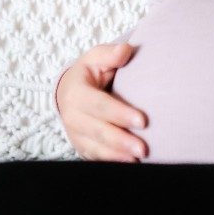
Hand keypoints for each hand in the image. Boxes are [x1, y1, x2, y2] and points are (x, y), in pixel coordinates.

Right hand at [55, 43, 149, 161]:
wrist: (69, 91)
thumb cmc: (89, 73)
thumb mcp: (96, 58)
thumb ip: (110, 55)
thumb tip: (124, 51)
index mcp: (76, 93)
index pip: (99, 105)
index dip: (120, 113)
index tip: (143, 120)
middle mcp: (72, 116)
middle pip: (97, 131)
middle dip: (121, 141)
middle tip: (144, 148)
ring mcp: (75, 134)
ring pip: (96, 148)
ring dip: (117, 156)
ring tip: (139, 160)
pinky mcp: (81, 146)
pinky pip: (95, 157)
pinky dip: (112, 162)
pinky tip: (130, 164)